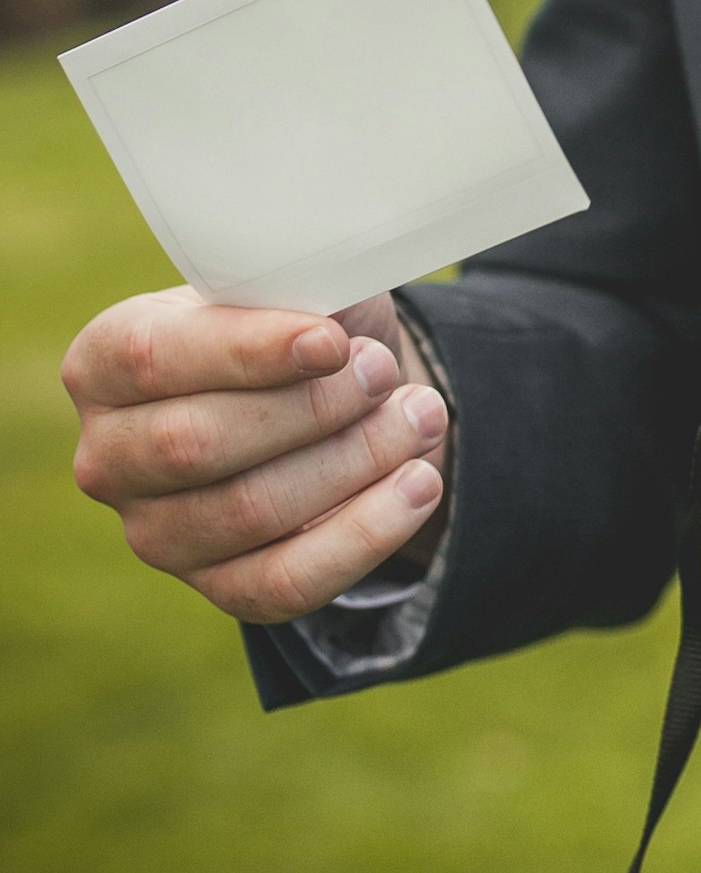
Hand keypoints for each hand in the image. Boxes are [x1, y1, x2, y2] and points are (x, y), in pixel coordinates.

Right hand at [63, 288, 450, 623]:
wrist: (343, 399)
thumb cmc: (309, 330)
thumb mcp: (301, 285)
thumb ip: (296, 287)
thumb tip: (323, 318)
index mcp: (106, 362)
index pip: (153, 360)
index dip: (249, 352)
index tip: (334, 342)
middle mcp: (111, 456)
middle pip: (197, 444)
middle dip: (314, 407)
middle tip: (386, 373)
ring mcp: (157, 532)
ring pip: (251, 512)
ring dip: (356, 460)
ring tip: (422, 415)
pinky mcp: (219, 587)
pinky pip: (288, 581)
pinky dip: (368, 533)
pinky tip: (420, 484)